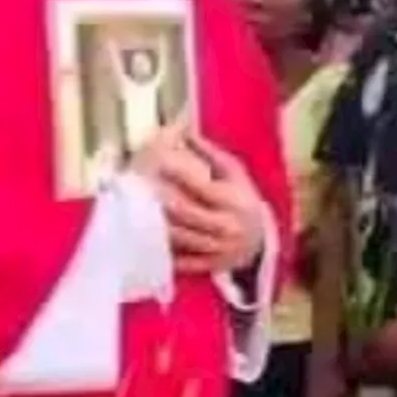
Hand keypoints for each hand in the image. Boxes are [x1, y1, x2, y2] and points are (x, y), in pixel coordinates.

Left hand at [132, 126, 264, 273]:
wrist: (261, 241)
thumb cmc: (242, 198)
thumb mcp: (235, 173)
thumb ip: (211, 154)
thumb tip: (186, 131)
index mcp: (233, 200)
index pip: (202, 186)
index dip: (178, 174)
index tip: (158, 161)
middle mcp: (227, 226)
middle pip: (186, 212)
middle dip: (160, 199)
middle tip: (138, 187)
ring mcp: (218, 249)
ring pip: (180, 237)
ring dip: (157, 224)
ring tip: (135, 210)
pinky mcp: (209, 265)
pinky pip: (183, 260)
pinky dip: (165, 251)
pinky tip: (146, 238)